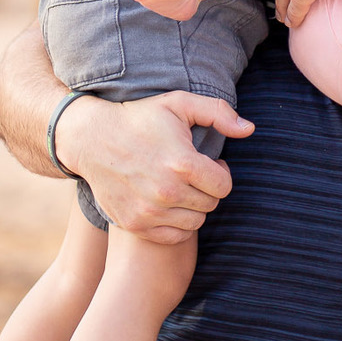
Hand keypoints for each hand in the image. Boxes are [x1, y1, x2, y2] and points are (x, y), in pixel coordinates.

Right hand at [55, 92, 252, 242]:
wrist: (91, 139)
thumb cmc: (139, 118)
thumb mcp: (179, 104)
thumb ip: (218, 113)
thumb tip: (250, 130)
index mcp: (181, 163)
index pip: (224, 186)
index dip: (221, 173)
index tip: (209, 164)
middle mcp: (166, 192)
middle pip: (211, 205)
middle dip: (208, 189)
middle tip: (193, 175)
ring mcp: (149, 212)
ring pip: (194, 223)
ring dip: (194, 207)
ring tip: (181, 188)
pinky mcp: (135, 225)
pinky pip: (174, 236)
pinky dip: (176, 224)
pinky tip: (168, 203)